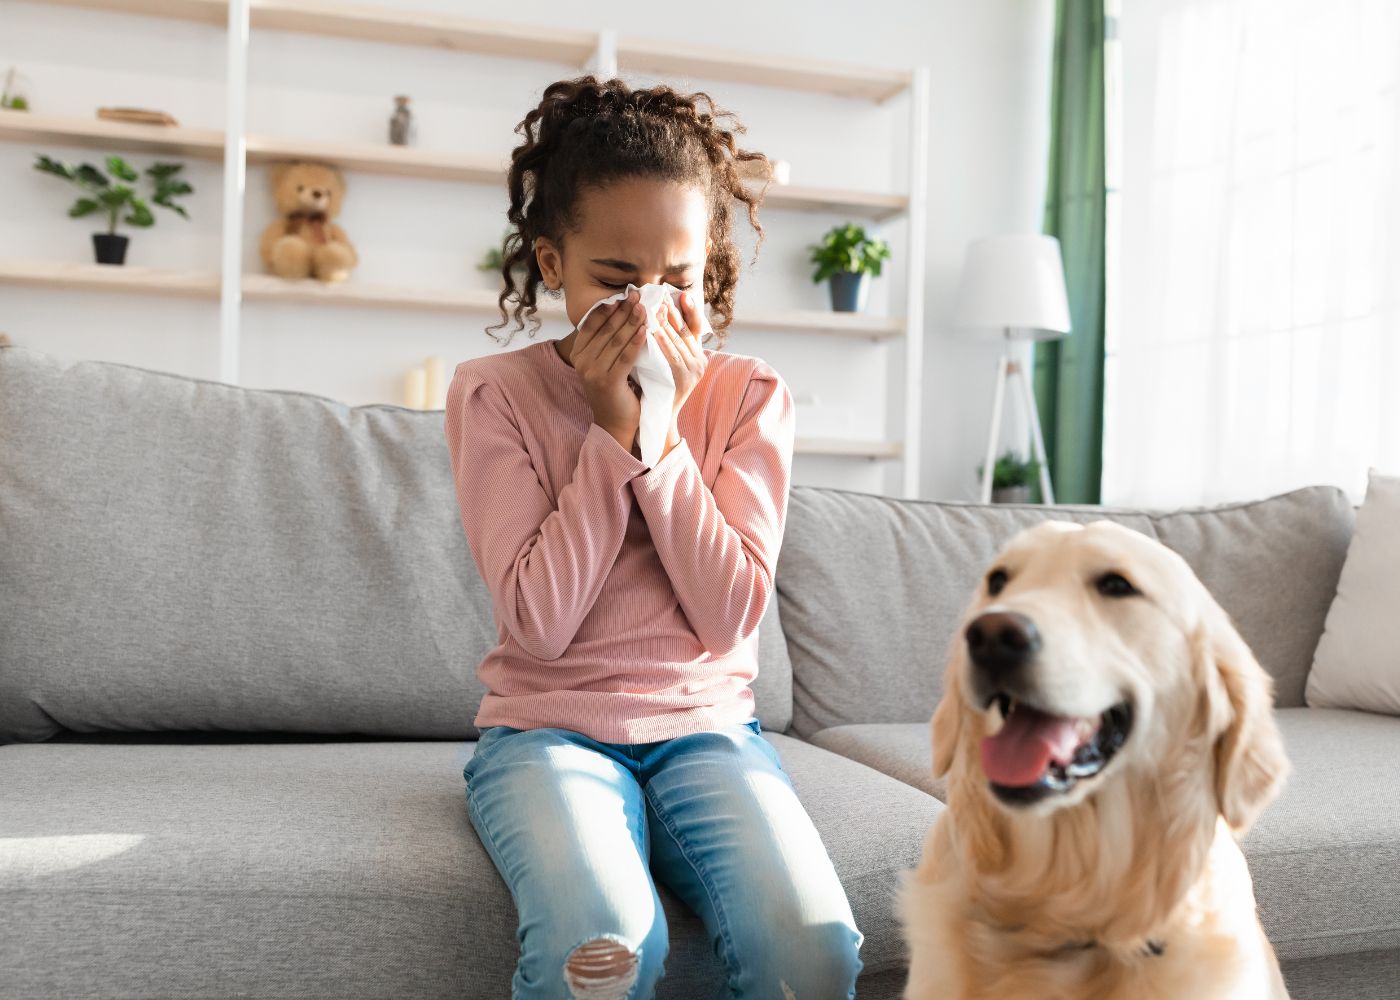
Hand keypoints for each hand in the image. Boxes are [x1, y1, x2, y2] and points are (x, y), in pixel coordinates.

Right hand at [572, 289, 647, 450]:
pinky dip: (636, 341)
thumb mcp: (605, 361)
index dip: (609, 306)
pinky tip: (646, 330)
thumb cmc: (615, 388)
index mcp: (578, 352)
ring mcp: (593, 372)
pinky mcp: (608, 382)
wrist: (616, 422)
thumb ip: (607, 340)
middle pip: (606, 329)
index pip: (593, 322)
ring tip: (645, 307)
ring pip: (616, 340)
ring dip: (632, 321)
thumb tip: (621, 308)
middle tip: (638, 294)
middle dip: (623, 309)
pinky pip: (625, 357)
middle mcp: (582, 361)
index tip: (624, 292)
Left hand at [652, 290, 708, 448]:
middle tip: (658, 296)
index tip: (680, 294)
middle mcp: (699, 362)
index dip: (689, 310)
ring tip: (654, 308)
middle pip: (686, 331)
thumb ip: (667, 341)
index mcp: (698, 355)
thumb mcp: (665, 360)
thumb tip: (658, 312)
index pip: (695, 327)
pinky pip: (672, 358)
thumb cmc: (657, 385)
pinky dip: (663, 343)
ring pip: (679, 342)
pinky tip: (652, 331)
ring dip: (666, 323)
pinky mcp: (683, 381)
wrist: (658, 418)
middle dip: (672, 312)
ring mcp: (693, 372)